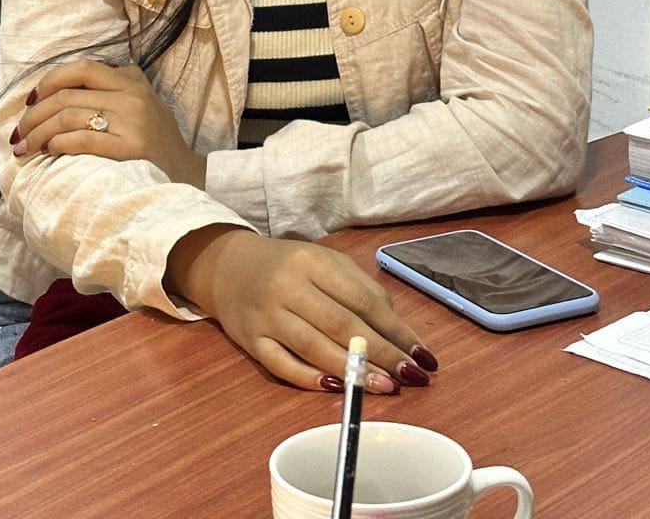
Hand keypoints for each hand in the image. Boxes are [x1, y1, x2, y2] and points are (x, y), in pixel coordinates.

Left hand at [11, 60, 205, 188]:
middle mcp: (131, 98)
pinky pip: (83, 139)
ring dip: (38, 133)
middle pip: (67, 96)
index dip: (49, 80)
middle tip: (19, 133)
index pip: (82, 68)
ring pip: (69, 116)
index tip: (31, 100)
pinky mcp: (132, 149)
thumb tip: (90, 72)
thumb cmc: (161, 143)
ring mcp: (133, 123)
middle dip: (34, 115)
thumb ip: (124, 83)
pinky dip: (58, 143)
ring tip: (25, 149)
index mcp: (131, 84)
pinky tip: (48, 152)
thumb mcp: (148, 103)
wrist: (189, 176)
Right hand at [166, 227, 437, 393]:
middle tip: (411, 376)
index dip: (395, 329)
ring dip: (353, 371)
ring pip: (313, 346)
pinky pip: (280, 364)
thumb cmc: (288, 266)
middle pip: (341, 324)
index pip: (362, 299)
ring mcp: (267, 315)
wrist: (227, 267)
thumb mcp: (324, 261)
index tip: (421, 353)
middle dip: (381, 354)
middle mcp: (288, 286)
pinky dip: (308, 378)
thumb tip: (394, 329)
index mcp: (312, 262)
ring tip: (385, 388)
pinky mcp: (250, 340)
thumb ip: (359, 287)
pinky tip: (335, 388)